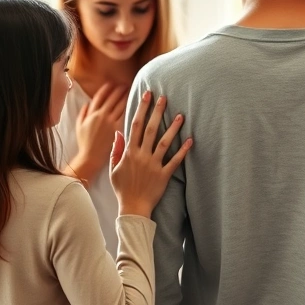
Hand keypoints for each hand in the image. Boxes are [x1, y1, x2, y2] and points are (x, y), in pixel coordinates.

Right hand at [74, 83, 128, 178]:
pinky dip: (132, 109)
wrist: (91, 158)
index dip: (107, 88)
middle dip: (120, 90)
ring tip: (134, 91)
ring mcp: (111, 122)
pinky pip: (126, 116)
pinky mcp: (119, 130)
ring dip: (127, 97)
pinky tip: (138, 106)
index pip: (100, 97)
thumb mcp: (79, 127)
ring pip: (121, 106)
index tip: (112, 83)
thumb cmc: (85, 144)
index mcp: (92, 114)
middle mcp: (102, 116)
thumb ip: (83, 113)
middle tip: (127, 84)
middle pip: (113, 99)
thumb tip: (87, 103)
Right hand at [110, 91, 191, 217]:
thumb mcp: (113, 169)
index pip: (135, 125)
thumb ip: (116, 150)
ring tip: (181, 115)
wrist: (132, 208)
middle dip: (157, 111)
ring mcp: (153, 165)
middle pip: (150, 129)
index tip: (147, 95)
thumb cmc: (122, 189)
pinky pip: (175, 161)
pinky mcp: (164, 175)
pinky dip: (183, 150)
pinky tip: (191, 140)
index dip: (141, 109)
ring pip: (164, 142)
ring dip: (173, 128)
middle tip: (164, 97)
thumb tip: (119, 132)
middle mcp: (141, 156)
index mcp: (129, 153)